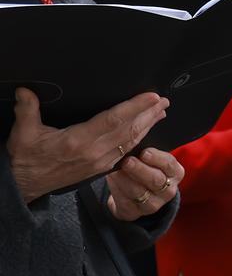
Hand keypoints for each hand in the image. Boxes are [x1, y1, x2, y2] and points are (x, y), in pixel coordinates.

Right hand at [7, 89, 168, 202]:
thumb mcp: (23, 133)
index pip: (114, 120)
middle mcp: (94, 152)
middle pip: (129, 129)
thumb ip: (27, 110)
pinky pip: (126, 151)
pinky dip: (138, 138)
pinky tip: (145, 130)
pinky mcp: (101, 168)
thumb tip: (26, 90)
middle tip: (164, 100)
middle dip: (149, 114)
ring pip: (131, 141)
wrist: (26, 185)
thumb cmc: (25, 158)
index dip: (136, 107)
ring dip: (148, 125)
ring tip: (161, 111)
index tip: (152, 96)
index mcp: (78, 141)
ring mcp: (100, 161)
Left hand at [105, 148, 182, 220]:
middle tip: (127, 161)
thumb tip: (136, 135)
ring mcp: (153, 204)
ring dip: (124, 179)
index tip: (144, 152)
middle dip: (140, 170)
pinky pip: (125, 201)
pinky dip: (116, 189)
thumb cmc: (144, 168)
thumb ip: (147, 149)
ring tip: (114, 170)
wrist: (134, 194)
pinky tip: (111, 180)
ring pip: (138, 192)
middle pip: (155, 180)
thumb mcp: (151, 158)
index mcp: (175, 173)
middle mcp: (168, 190)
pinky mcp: (136, 213)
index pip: (169, 164)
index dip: (157, 158)